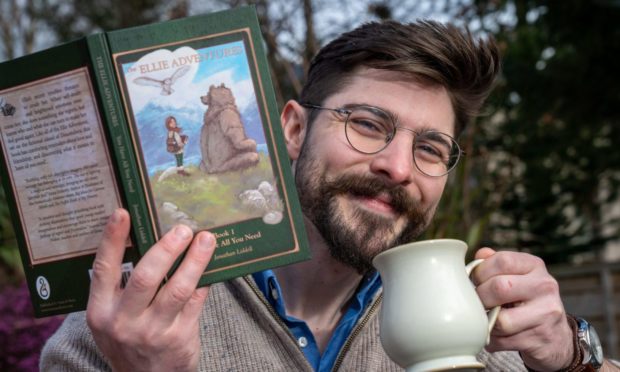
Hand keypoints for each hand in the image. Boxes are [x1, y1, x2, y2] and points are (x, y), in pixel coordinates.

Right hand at [86, 208, 215, 371]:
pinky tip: (212, 264)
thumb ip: (121, 286)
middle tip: (182, 229)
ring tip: (206, 239)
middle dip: (166, 248)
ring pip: (178, 288)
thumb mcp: (111, 317)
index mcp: (101, 311)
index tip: (122, 213)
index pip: (104, 269)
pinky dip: (204, 280)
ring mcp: (153, 332)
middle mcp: (124, 322)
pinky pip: (196, 301)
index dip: (112, 239)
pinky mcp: (180, 338)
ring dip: (195, 260)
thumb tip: (148, 238)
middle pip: (146, 277)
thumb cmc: (128, 339)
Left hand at [472, 248, 574, 370]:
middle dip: (480, 297)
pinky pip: (503, 341)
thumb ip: (495, 264)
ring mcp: (546, 314)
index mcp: (534, 266)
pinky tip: (496, 335)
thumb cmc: (526, 301)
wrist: (556, 336)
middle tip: (477, 303)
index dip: (480, 272)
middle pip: (500, 288)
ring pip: (501, 320)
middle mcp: (544, 287)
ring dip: (486, 322)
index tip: (475, 282)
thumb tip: (480, 254)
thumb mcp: (515, 277)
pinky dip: (492, 340)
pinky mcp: (541, 340)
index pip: (502, 260)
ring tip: (487, 320)